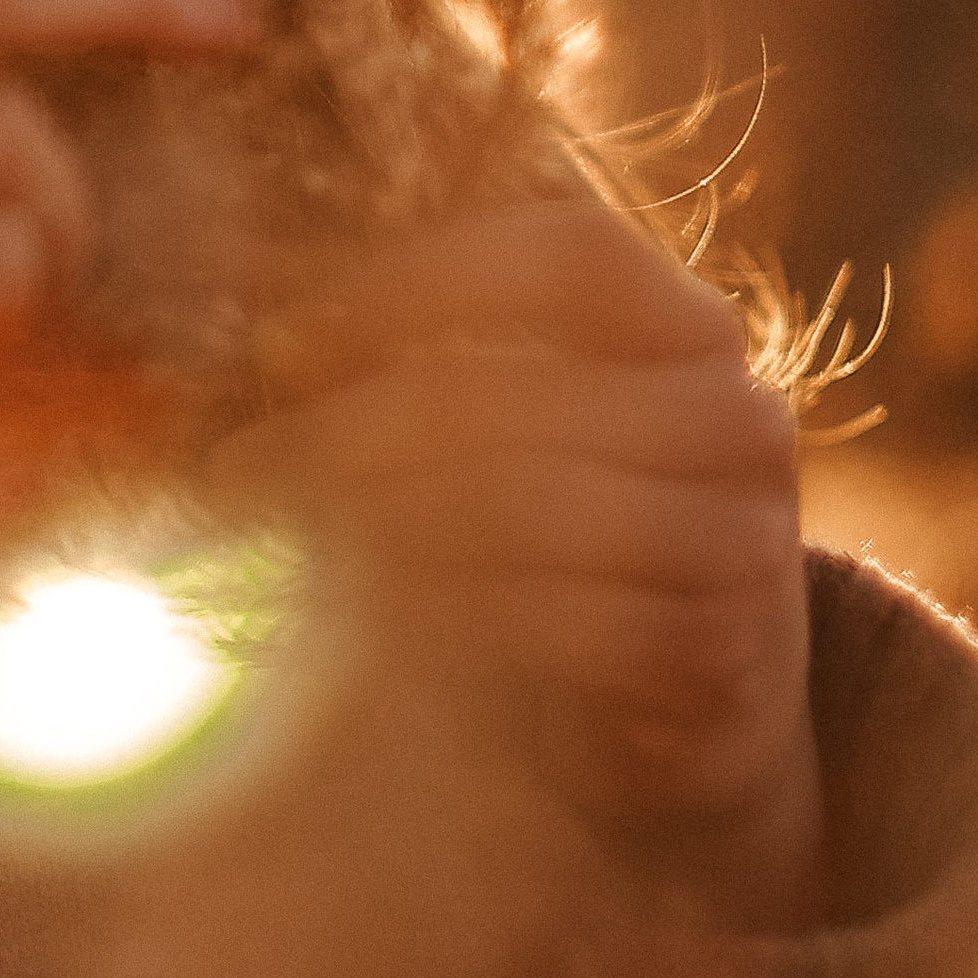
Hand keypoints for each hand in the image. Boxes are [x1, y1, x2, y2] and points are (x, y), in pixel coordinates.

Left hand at [215, 200, 818, 930]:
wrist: (703, 725)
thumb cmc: (575, 552)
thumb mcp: (524, 437)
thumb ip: (439, 375)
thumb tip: (270, 344)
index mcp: (687, 330)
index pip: (569, 252)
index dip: (423, 276)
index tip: (286, 343)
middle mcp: (736, 417)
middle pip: (517, 390)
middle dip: (349, 431)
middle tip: (234, 472)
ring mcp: (743, 537)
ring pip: (531, 502)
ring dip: (381, 527)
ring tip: (290, 548)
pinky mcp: (721, 653)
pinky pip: (565, 615)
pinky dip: (458, 611)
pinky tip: (384, 620)